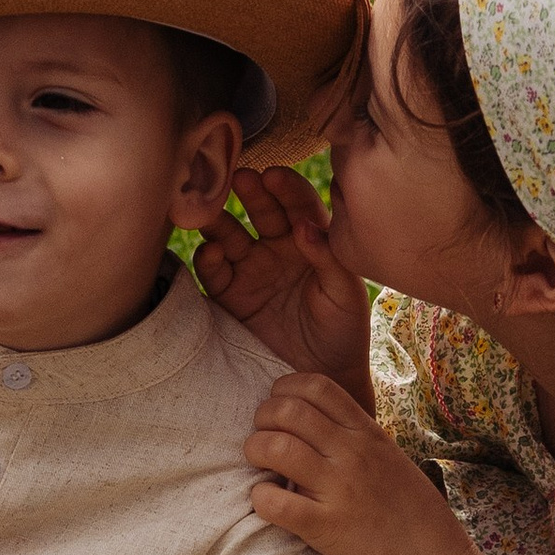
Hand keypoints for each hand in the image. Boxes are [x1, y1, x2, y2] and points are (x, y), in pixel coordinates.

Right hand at [195, 166, 371, 393]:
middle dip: (250, 193)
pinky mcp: (229, 296)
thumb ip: (328, 257)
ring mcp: (251, 269)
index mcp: (311, 240)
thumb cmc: (344, 332)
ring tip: (210, 211)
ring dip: (219, 220)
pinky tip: (213, 253)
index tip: (274, 177)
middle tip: (240, 179)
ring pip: (229, 234)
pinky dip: (208, 259)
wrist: (321, 378)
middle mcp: (278, 248)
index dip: (286, 188)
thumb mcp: (346, 293)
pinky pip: (213, 272)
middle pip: (261, 210)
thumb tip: (304, 225)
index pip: (298, 204)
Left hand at [247, 371, 467, 554]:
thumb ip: (354, 437)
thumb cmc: (409, 510)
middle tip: (262, 436)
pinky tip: (265, 501)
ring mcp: (339, 489)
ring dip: (255, 451)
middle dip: (263, 418)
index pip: (317, 387)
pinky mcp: (326, 527)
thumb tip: (314, 424)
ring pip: (276, 448)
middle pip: (289, 411)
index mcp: (367, 434)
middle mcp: (352, 454)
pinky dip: (260, 498)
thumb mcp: (388, 457)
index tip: (279, 407)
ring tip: (259, 465)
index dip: (286, 390)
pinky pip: (276, 503)